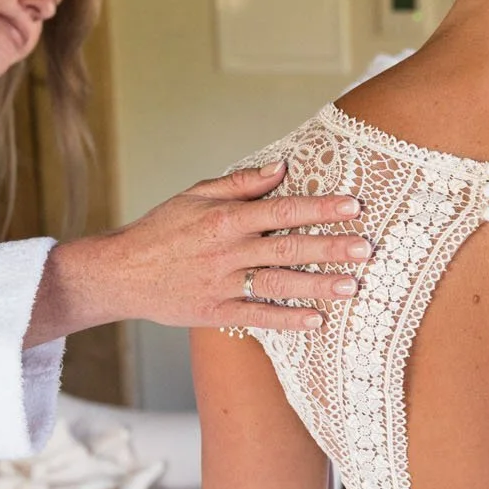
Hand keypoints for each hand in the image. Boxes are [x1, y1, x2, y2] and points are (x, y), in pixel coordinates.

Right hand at [27, 162, 372, 343]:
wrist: (119, 273)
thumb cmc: (161, 230)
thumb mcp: (194, 195)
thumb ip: (240, 183)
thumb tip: (282, 168)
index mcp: (225, 218)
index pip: (281, 210)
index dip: (319, 208)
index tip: (354, 206)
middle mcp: (227, 250)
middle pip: (287, 248)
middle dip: (330, 248)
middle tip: (368, 248)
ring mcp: (222, 283)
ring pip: (278, 284)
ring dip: (317, 286)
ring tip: (353, 287)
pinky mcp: (215, 312)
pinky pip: (257, 317)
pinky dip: (287, 319)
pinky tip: (317, 321)